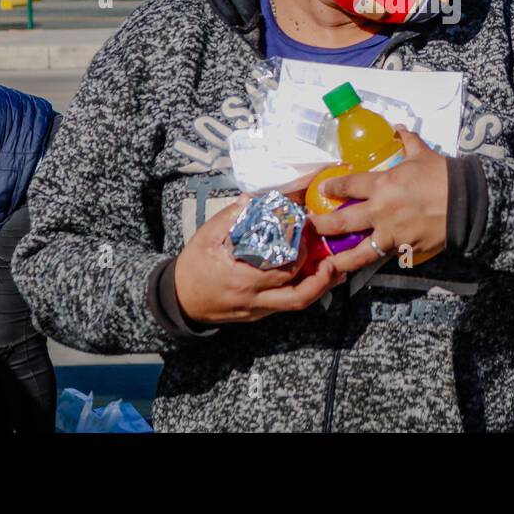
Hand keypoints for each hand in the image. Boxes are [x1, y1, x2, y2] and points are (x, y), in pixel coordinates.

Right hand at [173, 196, 342, 324]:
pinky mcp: (258, 314)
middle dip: (321, 279)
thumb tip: (250, 199)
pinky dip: (303, 291)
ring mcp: (257, 310)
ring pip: (296, 305)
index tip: (309, 236)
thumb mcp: (205, 238)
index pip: (283, 271)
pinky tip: (314, 278)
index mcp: (242, 279)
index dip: (302, 255)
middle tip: (332, 258)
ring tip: (334, 270)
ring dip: (319, 288)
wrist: (179, 300)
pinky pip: (286, 305)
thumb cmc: (193, 268)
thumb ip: (229, 218)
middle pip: (298, 297)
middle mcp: (254, 299)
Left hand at [308, 127, 448, 274]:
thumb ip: (408, 142)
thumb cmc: (444, 176)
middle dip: (322, 225)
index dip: (332, 187)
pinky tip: (366, 268)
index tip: (322, 189)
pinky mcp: (405, 250)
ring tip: (327, 265)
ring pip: (358, 252)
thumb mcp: (423, 155)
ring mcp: (392, 234)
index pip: (348, 186)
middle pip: (342, 222)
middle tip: (312, 226)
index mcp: (383, 185)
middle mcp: (381, 211)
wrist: (467, 203)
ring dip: (340, 259)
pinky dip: (377, 262)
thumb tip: (400, 128)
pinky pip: (386, 258)